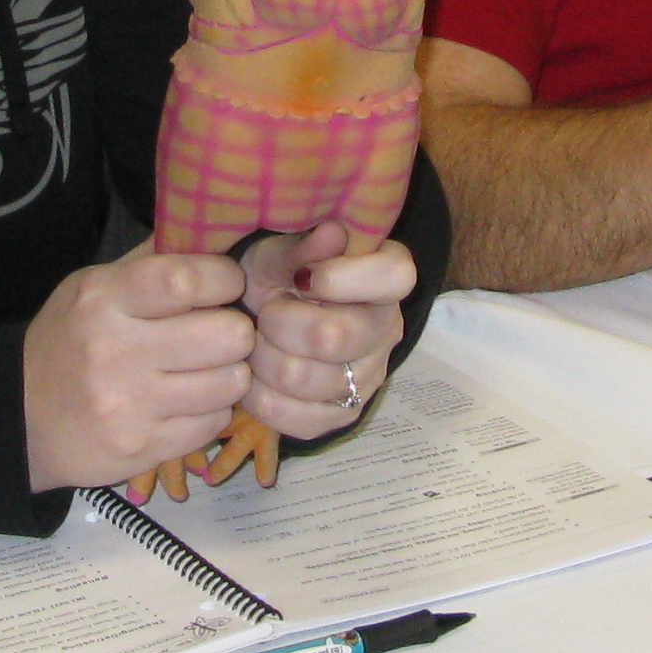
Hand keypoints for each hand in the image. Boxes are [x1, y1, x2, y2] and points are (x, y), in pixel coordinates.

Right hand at [20, 249, 252, 490]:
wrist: (21, 420)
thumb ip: (152, 260)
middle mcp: (116, 351)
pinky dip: (210, 412)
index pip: (187, 279)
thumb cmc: (69, 341)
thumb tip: (213, 229)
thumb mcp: (94, 286)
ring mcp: (130, 405)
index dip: (225, 278)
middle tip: (219, 334)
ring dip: (228, 374)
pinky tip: (188, 403)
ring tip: (205, 370)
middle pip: (228, 334)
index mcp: (104, 299)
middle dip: (235, 330)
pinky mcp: (143, 449)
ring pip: (231, 382)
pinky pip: (214, 423)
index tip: (226, 284)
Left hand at [236, 222, 415, 439]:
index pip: (394, 277)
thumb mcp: (280, 250)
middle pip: (332, 337)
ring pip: (304, 380)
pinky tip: (258, 377)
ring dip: (263, 360)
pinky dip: (261, 398)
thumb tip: (333, 233)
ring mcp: (369, 378)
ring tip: (258, 344)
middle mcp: (388, 330)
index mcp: (387, 278)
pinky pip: (296, 419)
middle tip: (266, 313)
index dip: (339, 277)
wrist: (260, 320)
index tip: (301, 277)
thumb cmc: (278, 275)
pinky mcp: (343, 414)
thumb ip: (303, 245)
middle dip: (278, 323)